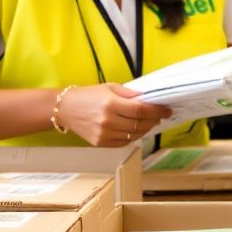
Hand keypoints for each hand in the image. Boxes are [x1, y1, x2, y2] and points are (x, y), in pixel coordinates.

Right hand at [57, 83, 171, 146]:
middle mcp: (108, 121)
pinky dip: (134, 137)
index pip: (141, 111)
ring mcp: (104, 134)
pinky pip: (124, 142)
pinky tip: (136, 130)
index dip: (157, 111)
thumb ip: (130, 94)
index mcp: (111, 105)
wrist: (65, 109)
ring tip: (150, 122)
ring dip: (146, 129)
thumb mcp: (110, 87)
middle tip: (160, 116)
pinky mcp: (100, 143)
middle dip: (154, 120)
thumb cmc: (89, 95)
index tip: (167, 110)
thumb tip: (148, 98)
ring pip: (134, 135)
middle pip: (140, 124)